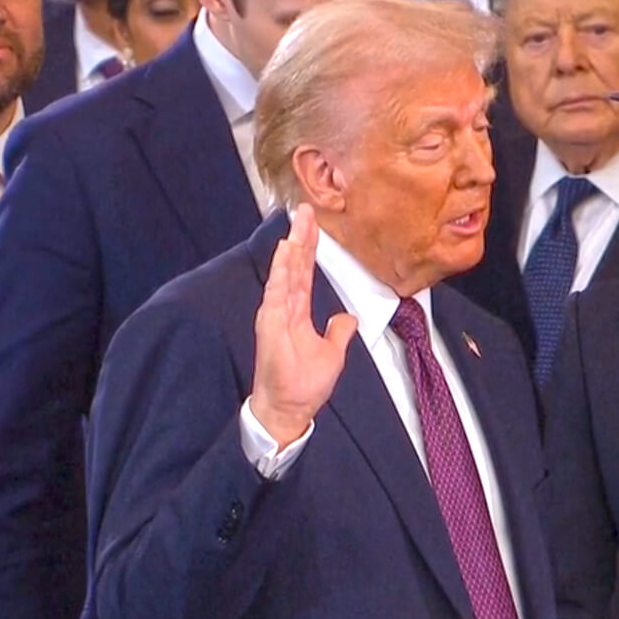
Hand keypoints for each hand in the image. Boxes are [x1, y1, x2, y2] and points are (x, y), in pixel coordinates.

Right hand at [251, 204, 357, 447]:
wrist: (289, 409)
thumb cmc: (304, 385)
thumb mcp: (332, 353)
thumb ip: (338, 331)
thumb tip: (347, 318)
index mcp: (298, 313)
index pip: (304, 273)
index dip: (309, 249)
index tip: (313, 225)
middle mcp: (285, 308)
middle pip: (294, 265)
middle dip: (301, 237)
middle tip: (305, 209)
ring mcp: (276, 313)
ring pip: (286, 271)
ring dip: (293, 245)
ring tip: (299, 219)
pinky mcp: (271, 322)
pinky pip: (278, 289)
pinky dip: (283, 268)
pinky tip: (287, 248)